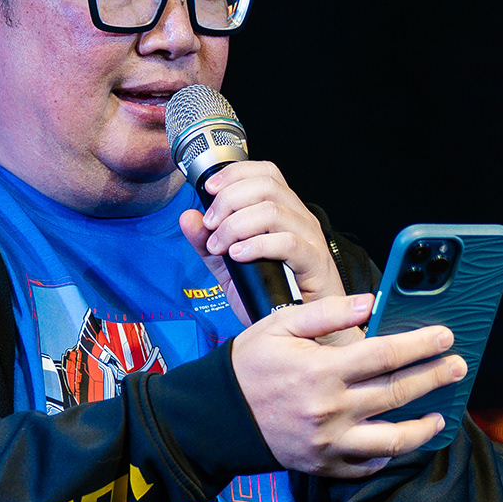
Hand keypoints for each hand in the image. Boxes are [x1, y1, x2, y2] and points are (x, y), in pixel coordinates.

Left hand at [179, 160, 345, 304]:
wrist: (299, 328)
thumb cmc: (273, 294)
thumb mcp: (229, 267)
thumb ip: (207, 243)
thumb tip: (188, 217)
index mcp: (283, 211)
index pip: (265, 173)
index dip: (235, 174)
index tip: (208, 189)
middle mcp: (298, 218)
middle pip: (266, 186)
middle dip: (229, 200)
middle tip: (211, 224)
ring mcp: (309, 238)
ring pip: (273, 211)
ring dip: (237, 225)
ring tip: (220, 245)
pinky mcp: (314, 262)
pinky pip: (287, 243)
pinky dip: (257, 245)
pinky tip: (238, 255)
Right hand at [230, 292, 466, 478]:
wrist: (217, 417)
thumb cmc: (248, 366)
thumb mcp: (279, 326)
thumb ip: (326, 313)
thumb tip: (371, 303)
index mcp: (321, 371)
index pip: (385, 354)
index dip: (421, 344)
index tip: (445, 335)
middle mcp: (330, 410)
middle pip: (397, 392)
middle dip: (434, 378)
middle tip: (458, 367)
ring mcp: (329, 443)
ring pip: (392, 440)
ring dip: (422, 427)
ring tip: (441, 415)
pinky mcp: (324, 465)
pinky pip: (367, 465)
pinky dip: (389, 455)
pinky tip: (402, 440)